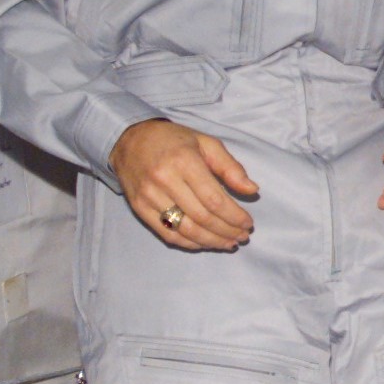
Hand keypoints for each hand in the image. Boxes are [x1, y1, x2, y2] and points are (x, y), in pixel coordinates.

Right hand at [109, 118, 257, 251]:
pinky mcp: (139, 208)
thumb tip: (252, 190)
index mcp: (184, 162)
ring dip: (211, 241)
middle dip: (226, 231)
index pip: (214, 199)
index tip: (247, 223)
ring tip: (228, 243)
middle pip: (202, 217)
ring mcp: (149, 196)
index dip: (234, 216)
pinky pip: (167, 233)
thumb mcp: (206, 143)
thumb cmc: (174, 140)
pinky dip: (189, 243)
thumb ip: (230, 167)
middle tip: (242, 236)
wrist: (130, 140)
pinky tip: (205, 243)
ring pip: (185, 229)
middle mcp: (164, 180)